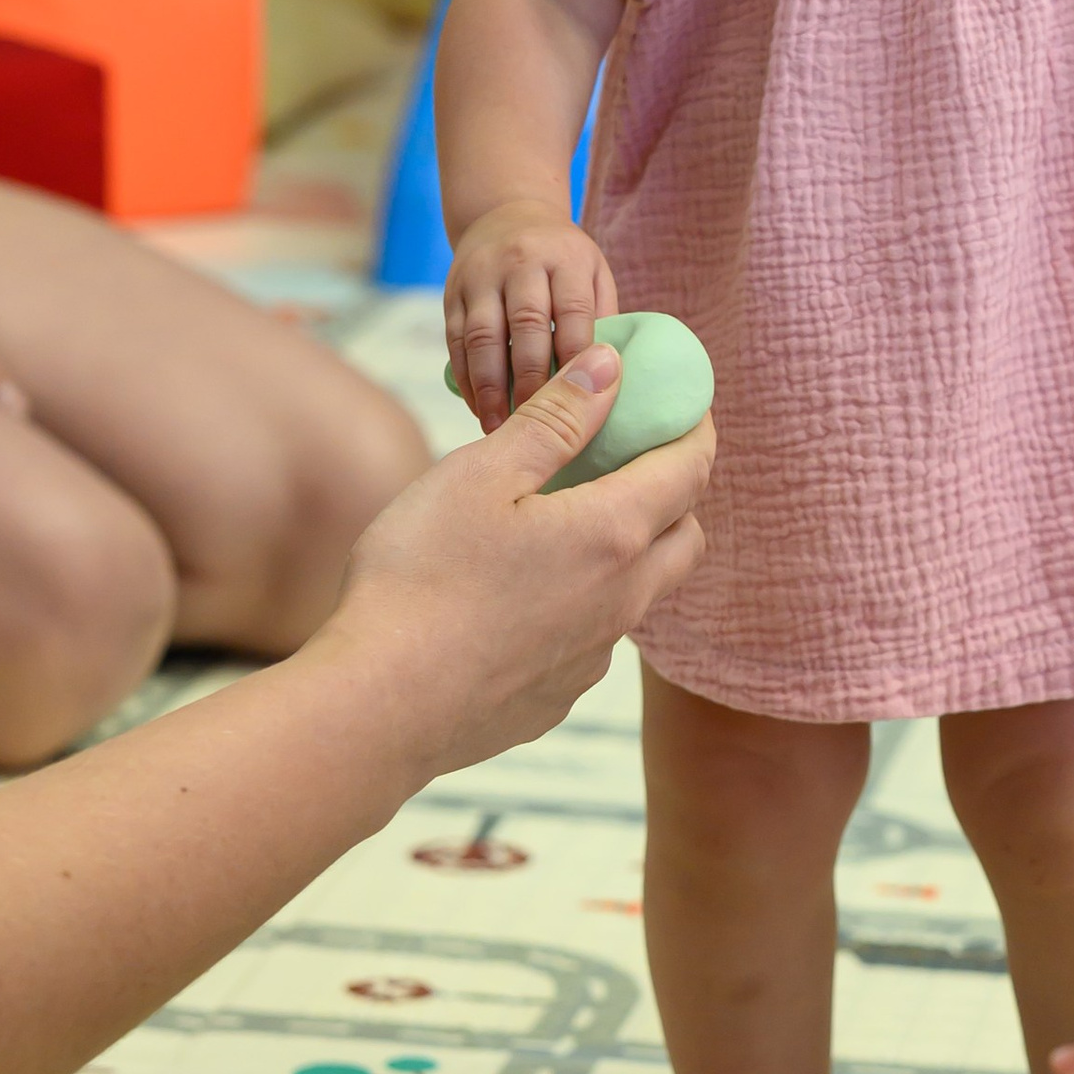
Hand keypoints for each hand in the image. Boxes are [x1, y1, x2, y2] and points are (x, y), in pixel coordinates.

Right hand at [315, 341, 709, 777]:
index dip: (694, 428)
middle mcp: (623, 599)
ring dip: (625, 554)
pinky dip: (578, 606)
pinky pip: (590, 640)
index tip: (683, 403)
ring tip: (564, 528)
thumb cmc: (420, 576)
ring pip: (639, 593)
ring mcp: (593, 657)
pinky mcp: (559, 697)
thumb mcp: (481, 473)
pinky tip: (518, 599)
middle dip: (675, 494)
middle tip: (630, 463)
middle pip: (684, 536)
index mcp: (613, 533)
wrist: (379, 705)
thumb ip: (555, 419)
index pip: (690, 469)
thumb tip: (611, 369)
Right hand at [444, 201, 618, 429]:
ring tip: (501, 428)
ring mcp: (481, 275)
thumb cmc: (563, 259)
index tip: (580, 409)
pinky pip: (455, 340)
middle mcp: (522, 261)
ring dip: (490, 388)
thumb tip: (608, 379)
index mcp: (566, 258)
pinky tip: (479, 408)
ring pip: (482, 336)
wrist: (506, 213)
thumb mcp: (594, 273)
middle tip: (537, 427)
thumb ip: (603, 319)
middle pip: (525, 326)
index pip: (573, 314)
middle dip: (530, 382)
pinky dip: (466, 379)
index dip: (575, 363)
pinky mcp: (452, 291)